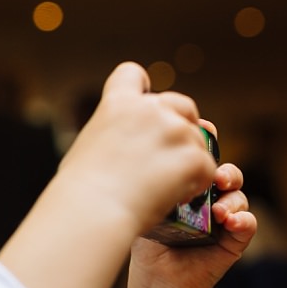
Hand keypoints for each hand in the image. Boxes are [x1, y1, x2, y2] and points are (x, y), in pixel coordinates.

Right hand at [55, 62, 215, 233]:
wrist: (93, 213)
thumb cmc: (79, 192)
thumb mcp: (85, 148)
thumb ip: (109, 135)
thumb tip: (115, 144)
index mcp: (117, 103)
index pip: (132, 74)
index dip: (142, 87)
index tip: (145, 105)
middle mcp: (149, 109)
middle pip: (181, 104)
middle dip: (182, 125)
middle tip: (171, 155)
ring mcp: (174, 131)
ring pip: (198, 141)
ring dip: (189, 161)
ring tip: (169, 188)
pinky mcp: (193, 157)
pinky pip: (207, 168)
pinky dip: (197, 184)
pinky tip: (179, 198)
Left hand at [131, 127, 258, 287]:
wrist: (157, 280)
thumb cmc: (148, 243)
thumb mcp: (146, 207)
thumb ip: (152, 184)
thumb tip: (151, 156)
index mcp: (191, 185)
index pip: (202, 158)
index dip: (206, 141)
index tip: (204, 130)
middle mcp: (210, 197)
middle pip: (226, 173)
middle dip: (225, 172)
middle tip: (217, 178)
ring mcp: (225, 216)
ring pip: (238, 196)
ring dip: (232, 199)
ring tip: (219, 211)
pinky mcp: (236, 238)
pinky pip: (248, 223)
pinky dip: (244, 220)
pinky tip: (231, 222)